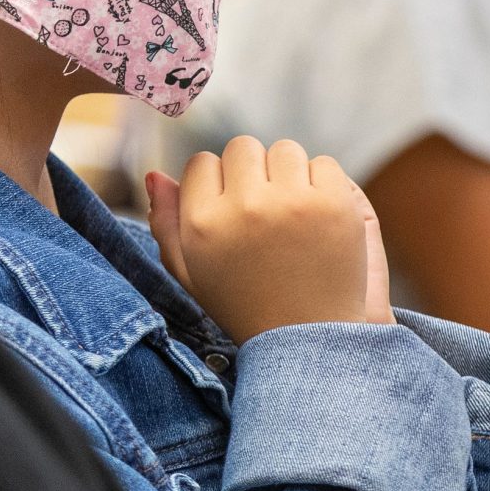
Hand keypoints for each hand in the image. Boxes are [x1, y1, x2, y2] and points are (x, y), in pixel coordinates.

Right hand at [144, 136, 391, 340]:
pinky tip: (318, 217)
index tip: (232, 210)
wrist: (310, 342)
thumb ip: (166, 225)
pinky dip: (323, 184)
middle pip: (242, 148)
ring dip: (288, 173)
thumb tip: (155, 175)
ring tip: (293, 212)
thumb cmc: (245, 305)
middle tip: (265, 209)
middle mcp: (244, 208)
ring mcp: (292, 204)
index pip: (202, 162)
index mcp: (204, 224)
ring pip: (284, 150)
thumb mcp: (192, 274)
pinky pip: (323, 164)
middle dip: (252, 172)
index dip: (216, 183)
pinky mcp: (334, 205)